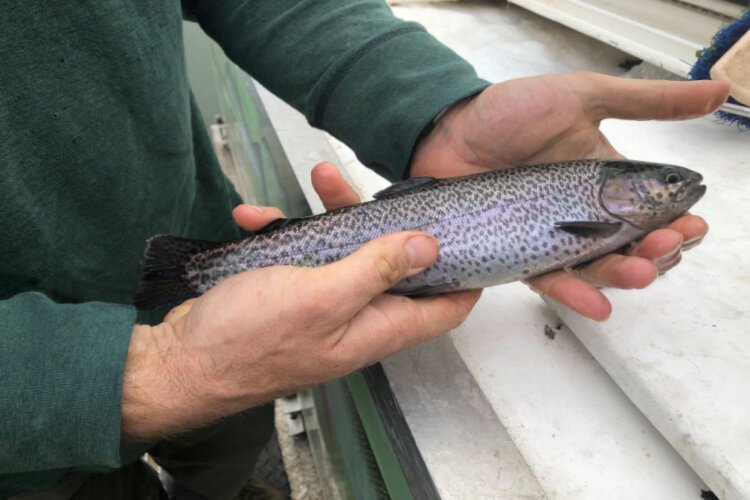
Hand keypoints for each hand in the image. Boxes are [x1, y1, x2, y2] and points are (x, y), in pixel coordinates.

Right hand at [122, 164, 479, 440]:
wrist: (182, 361)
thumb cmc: (250, 339)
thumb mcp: (323, 296)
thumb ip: (378, 269)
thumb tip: (431, 246)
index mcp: (378, 327)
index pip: (445, 308)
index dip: (466, 275)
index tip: (474, 235)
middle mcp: (358, 318)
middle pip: (393, 264)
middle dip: (386, 222)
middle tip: (378, 184)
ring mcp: (323, 304)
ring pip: (346, 250)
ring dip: (331, 216)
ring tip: (316, 177)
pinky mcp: (290, 292)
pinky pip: (301, 254)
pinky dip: (284, 233)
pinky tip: (255, 218)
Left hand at [411, 72, 728, 319]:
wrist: (446, 131)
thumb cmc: (507, 112)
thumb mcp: (582, 97)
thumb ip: (647, 101)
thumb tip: (718, 92)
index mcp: (603, 180)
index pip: (650, 210)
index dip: (674, 222)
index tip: (688, 224)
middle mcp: (581, 213)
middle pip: (630, 246)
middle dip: (656, 252)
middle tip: (665, 246)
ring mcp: (551, 236)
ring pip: (597, 268)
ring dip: (624, 275)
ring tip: (642, 273)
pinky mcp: (519, 254)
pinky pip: (551, 279)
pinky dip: (575, 293)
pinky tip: (598, 305)